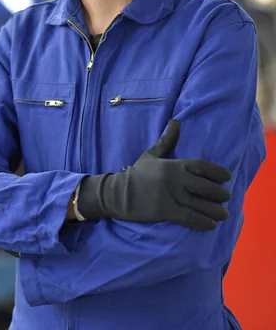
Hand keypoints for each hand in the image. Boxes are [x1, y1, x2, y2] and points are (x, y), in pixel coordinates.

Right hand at [77, 119, 231, 230]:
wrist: (119, 193)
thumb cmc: (138, 174)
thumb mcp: (152, 154)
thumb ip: (167, 141)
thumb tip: (176, 121)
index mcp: (173, 164)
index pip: (201, 165)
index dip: (217, 171)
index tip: (227, 176)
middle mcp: (175, 179)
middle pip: (205, 186)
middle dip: (219, 193)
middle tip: (226, 197)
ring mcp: (171, 195)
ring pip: (200, 204)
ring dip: (215, 210)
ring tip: (224, 214)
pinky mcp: (166, 211)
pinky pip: (189, 217)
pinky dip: (202, 222)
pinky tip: (211, 225)